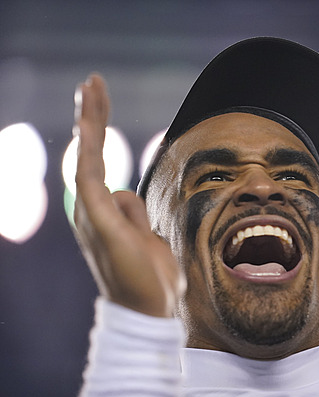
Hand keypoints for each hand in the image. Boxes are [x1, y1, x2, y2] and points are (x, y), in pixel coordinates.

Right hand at [73, 74, 184, 316]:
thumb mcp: (149, 237)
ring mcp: (92, 215)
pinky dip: (88, 145)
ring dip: (90, 120)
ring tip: (93, 91)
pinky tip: (86, 119)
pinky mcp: (99, 220)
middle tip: (92, 81)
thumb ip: (134, 213)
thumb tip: (126, 193)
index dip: (99, 131)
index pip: (100, 162)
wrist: (150, 312)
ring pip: (87, 157)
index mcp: (105, 213)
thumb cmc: (151, 279)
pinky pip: (90, 175)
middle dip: (91, 115)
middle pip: (89, 153)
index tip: (100, 101)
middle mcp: (92, 210)